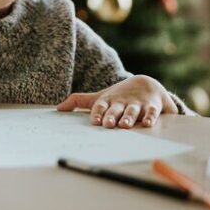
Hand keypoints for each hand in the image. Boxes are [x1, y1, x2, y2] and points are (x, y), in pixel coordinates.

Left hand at [55, 75, 176, 128]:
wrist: (147, 83)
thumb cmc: (119, 95)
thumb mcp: (100, 97)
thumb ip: (79, 101)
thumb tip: (58, 108)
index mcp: (109, 101)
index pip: (100, 106)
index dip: (98, 113)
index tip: (95, 121)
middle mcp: (122, 102)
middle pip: (116, 109)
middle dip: (112, 116)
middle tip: (108, 124)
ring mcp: (137, 104)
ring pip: (133, 111)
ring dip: (129, 117)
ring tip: (125, 125)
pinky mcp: (152, 106)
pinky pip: (152, 112)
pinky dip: (150, 117)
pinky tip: (147, 123)